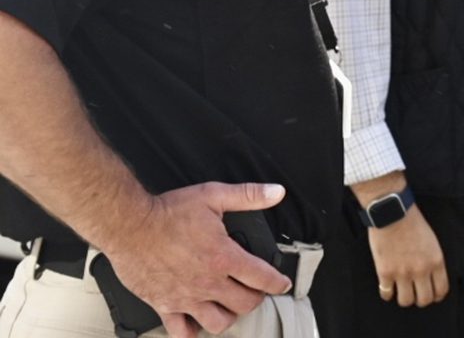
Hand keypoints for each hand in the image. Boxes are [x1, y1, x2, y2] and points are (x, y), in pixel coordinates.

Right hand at [94, 181, 291, 337]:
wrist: (128, 226)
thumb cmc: (167, 213)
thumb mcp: (213, 196)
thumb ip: (248, 195)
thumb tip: (276, 193)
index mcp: (223, 257)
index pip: (262, 278)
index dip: (278, 282)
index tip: (282, 284)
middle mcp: (207, 282)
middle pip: (245, 304)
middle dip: (256, 298)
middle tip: (255, 290)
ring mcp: (185, 297)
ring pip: (218, 323)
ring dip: (229, 316)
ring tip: (229, 305)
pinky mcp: (164, 305)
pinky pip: (182, 331)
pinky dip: (192, 331)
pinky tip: (197, 322)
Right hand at [368, 205, 448, 307]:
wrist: (393, 213)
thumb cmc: (413, 223)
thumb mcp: (432, 242)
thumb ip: (433, 260)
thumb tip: (432, 277)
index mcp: (436, 261)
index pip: (441, 290)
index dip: (436, 296)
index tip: (431, 294)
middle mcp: (421, 270)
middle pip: (424, 300)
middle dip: (420, 300)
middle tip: (415, 294)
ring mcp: (402, 273)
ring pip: (406, 301)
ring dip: (403, 297)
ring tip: (401, 290)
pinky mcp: (385, 273)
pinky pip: (386, 294)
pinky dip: (387, 293)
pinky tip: (387, 286)